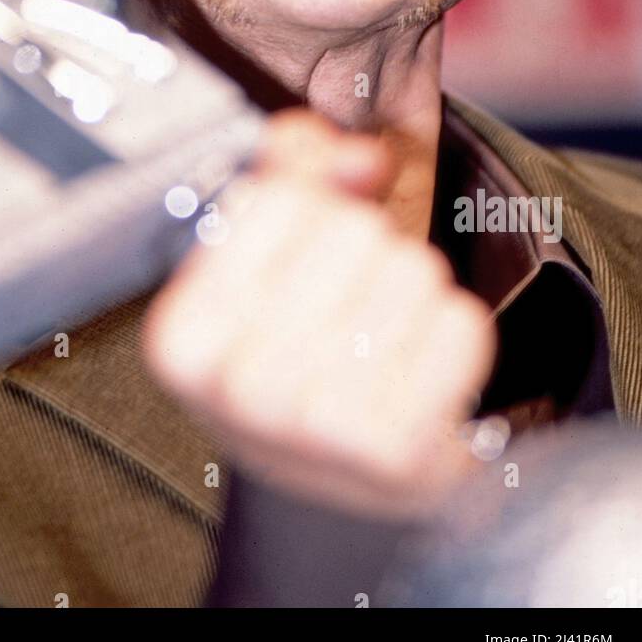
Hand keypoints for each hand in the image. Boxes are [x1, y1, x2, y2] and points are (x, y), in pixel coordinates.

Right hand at [141, 109, 496, 519]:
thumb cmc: (289, 356)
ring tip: (379, 344)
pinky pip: (460, 324)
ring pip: (411, 269)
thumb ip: (295, 170)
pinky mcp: (395, 453)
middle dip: (363, 253)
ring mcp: (315, 429)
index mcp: (181, 336)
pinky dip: (453, 337)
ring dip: (410, 294)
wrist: (332, 483)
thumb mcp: (258, 258)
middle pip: (354, 230)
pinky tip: (419, 374)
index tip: (298, 255)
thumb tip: (363, 158)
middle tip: (344, 310)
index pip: (277, 199)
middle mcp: (236, 389)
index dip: (307, 209)